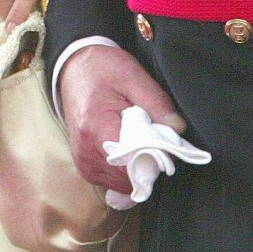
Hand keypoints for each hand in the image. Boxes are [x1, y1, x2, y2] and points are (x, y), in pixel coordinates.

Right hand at [59, 44, 183, 198]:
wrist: (74, 67)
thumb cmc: (103, 69)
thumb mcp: (133, 76)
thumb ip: (157, 103)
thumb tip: (178, 130)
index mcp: (95, 129)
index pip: (133, 165)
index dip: (155, 159)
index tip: (166, 143)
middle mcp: (85, 152)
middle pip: (129, 179)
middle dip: (148, 164)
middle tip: (154, 138)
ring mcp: (82, 162)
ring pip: (122, 185)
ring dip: (137, 168)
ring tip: (139, 139)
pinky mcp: (84, 166)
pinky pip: (112, 181)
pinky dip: (126, 170)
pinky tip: (128, 148)